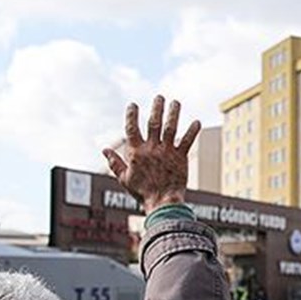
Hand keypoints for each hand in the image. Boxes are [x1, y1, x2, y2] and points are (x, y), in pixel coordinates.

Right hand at [102, 95, 199, 213]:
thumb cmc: (142, 192)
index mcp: (136, 152)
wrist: (162, 202)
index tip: (133, 105)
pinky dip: (192, 131)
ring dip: (174, 113)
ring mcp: (167, 152)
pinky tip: (196, 121)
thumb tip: (104, 150)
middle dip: (156, 108)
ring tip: (176, 102)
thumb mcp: (124, 178)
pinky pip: (187, 141)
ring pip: (171, 128)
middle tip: (160, 97)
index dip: (131, 115)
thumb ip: (115, 162)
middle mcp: (152, 149)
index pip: (131, 128)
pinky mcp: (181, 158)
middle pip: (153, 123)